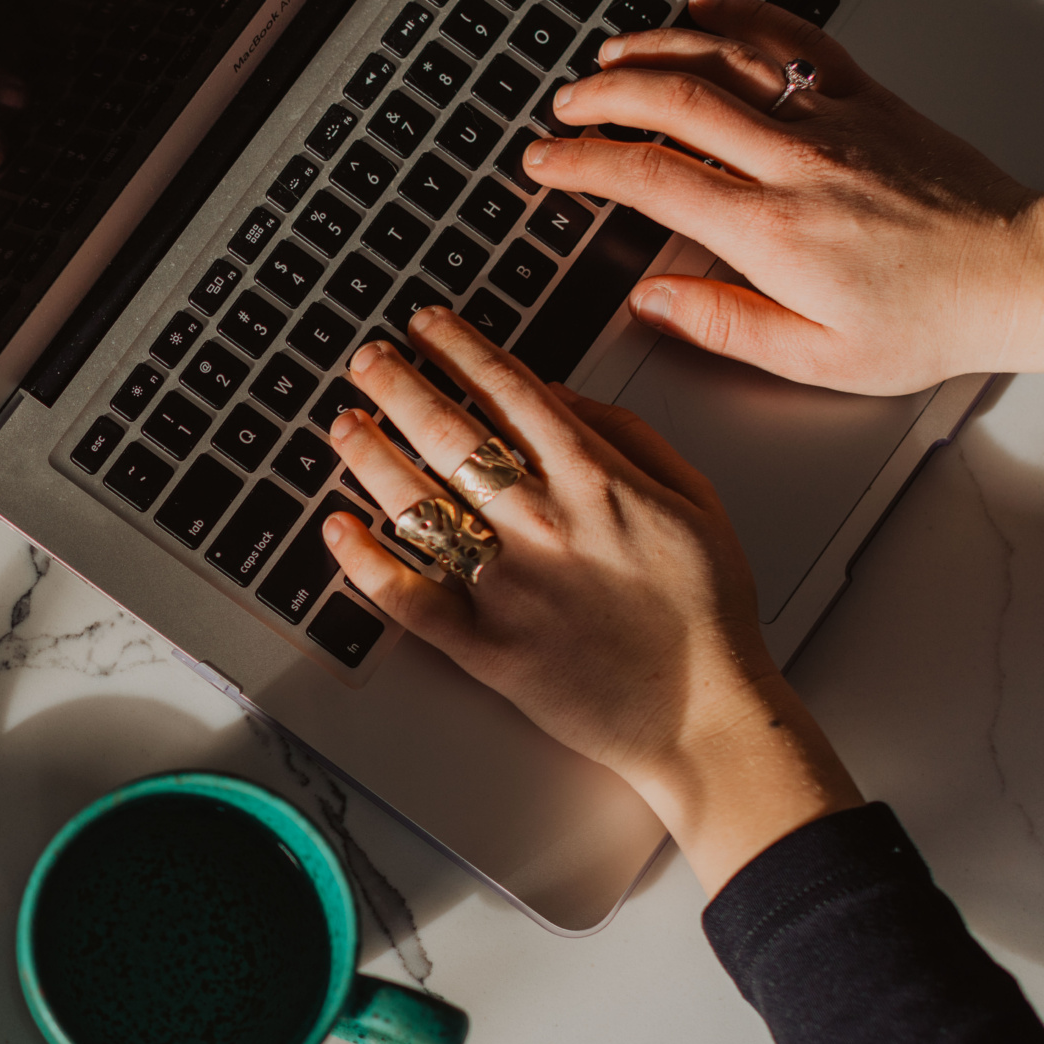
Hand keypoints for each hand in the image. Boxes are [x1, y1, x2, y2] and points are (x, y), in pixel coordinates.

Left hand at [323, 311, 862, 889]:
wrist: (706, 717)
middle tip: (367, 360)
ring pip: (419, 504)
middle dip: (399, 385)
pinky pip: (408, 597)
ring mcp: (507, 586)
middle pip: (450, 434)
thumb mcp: (695, 497)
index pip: (510, 391)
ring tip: (344, 424)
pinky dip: (365, 562)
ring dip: (372, 456)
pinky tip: (336, 529)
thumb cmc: (706, 612)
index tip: (427, 326)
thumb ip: (630, 434)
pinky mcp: (484, 647)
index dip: (459, 349)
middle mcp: (544, 524)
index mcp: (597, 481)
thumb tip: (561, 393)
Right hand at [524, 0, 1043, 395]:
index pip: (650, 180)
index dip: (582, 164)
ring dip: (658, 49)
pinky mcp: (868, 99)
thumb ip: (722, 325)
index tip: (544, 163)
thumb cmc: (929, 320)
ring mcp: (833, 120)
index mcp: (772, 232)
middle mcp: (796, 163)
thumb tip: (651, 301)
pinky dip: (744, 17)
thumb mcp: (815, 357)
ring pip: (727, 58)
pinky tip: (707, 12)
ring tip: (612, 57)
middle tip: (565, 107)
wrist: (1020, 272)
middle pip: (675, 102)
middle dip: (603, 96)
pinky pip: (796, 40)